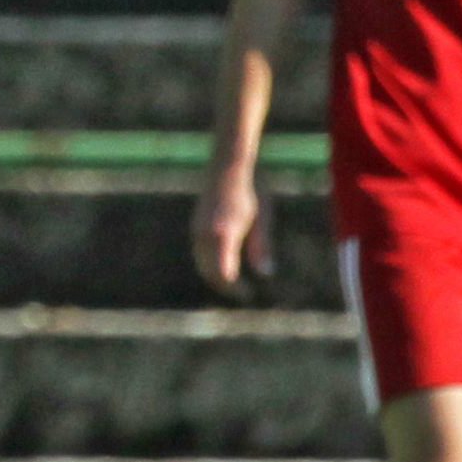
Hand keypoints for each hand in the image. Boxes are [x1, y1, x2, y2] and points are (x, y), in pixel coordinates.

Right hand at [192, 164, 273, 293]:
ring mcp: (198, 229)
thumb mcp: (263, 220)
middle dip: (225, 286)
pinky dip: (210, 263)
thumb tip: (265, 274)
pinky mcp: (196, 225)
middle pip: (209, 273)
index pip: (223, 274)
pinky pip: (199, 253)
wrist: (229, 166)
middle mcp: (205, 235)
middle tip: (244, 294)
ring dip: (215, 276)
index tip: (249, 295)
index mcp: (224, 236)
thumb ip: (261, 248)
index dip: (235, 289)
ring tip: (235, 282)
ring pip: (201, 264)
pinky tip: (225, 263)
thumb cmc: (252, 190)